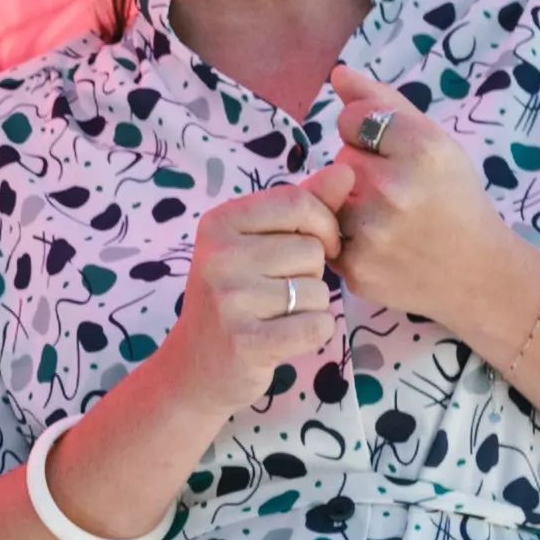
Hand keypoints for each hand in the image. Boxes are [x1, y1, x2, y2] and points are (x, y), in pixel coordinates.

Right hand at [151, 174, 348, 425]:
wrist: (192, 369)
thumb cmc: (234, 297)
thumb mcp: (258, 243)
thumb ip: (305, 205)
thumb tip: (347, 170)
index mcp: (219, 223)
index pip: (297, 202)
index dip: (323, 224)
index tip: (315, 246)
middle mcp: (218, 256)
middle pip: (312, 249)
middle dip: (311, 273)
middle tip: (277, 290)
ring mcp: (229, 300)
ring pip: (317, 290)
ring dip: (310, 305)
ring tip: (276, 314)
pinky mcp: (246, 342)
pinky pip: (316, 325)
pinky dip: (312, 333)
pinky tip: (284, 337)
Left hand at [312, 63, 528, 335]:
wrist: (479, 274)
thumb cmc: (456, 200)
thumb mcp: (436, 142)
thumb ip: (384, 102)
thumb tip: (337, 74)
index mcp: (422, 149)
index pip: (352, 118)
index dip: (368, 134)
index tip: (394, 154)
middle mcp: (394, 189)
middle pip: (340, 157)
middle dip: (361, 169)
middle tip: (397, 193)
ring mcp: (371, 232)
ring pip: (327, 194)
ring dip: (347, 202)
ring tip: (385, 218)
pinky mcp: (354, 268)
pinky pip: (325, 233)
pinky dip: (342, 236)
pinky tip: (377, 242)